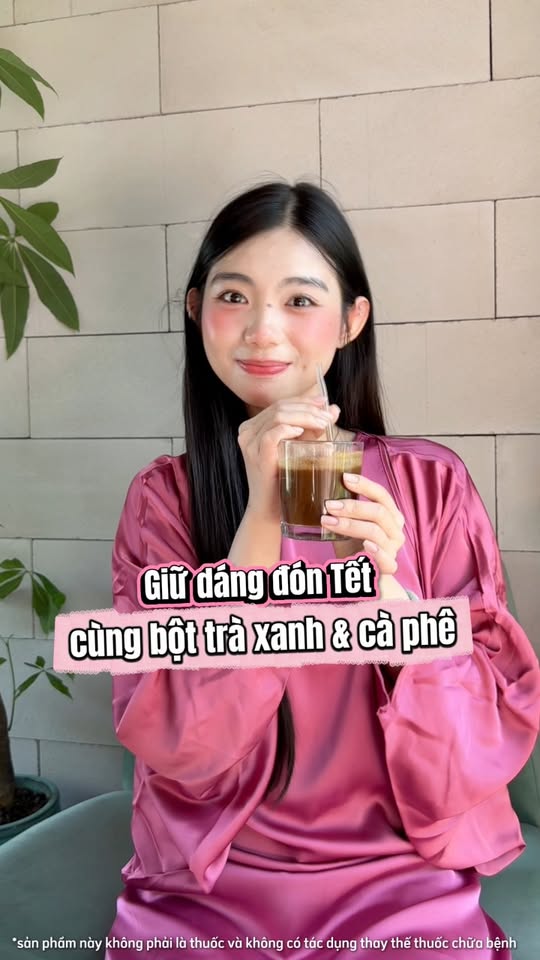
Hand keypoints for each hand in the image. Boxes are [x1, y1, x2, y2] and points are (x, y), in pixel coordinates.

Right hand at [237, 394, 339, 520]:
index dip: (305, 400)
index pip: (281, 404)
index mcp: (255, 426)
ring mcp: (249, 443)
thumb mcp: (300, 448)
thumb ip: (314, 428)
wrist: (270, 509)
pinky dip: (288, 430)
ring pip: (278, 416)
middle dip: (308, 409)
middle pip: (280, 407)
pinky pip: (271, 435)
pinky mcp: (256, 456)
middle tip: (328, 418)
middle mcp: (247, 431)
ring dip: (304, 417)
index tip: (325, 403)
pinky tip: (302, 432)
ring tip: (322, 425)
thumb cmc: (285, 480)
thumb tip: (334, 409)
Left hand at [321, 473, 405, 576]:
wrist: (365, 575)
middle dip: (353, 506)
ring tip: (327, 521)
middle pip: (379, 512)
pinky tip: (363, 545)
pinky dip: (376, 551)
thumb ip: (347, 510)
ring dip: (350, 525)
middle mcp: (396, 530)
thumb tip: (324, 488)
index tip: (344, 477)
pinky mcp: (389, 567)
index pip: (382, 495)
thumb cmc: (354, 545)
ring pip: (374, 532)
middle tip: (329, 505)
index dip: (365, 484)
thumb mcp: (350, 523)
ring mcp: (394, 549)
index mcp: (391, 515)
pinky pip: (386, 558)